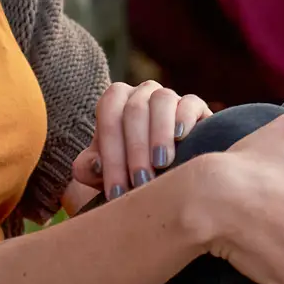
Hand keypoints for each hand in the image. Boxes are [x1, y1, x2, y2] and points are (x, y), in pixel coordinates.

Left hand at [73, 80, 213, 201]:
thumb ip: (89, 169)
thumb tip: (95, 165)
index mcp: (115, 101)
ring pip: (162, 100)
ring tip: (161, 164)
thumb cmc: (128, 171)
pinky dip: (184, 119)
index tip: (116, 190)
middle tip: (140, 182)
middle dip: (136, 149)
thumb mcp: (105, 173)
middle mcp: (141, 93)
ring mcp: (168, 95)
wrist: (165, 173)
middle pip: (134, 109)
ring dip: (159, 133)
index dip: (110, 152)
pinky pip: (189, 103)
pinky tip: (181, 138)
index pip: (108, 114)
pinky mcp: (195, 106)